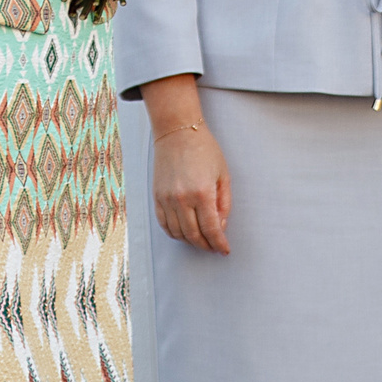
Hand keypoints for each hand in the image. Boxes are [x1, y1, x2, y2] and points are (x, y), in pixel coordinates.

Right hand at [151, 118, 231, 253]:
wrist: (177, 131)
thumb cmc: (204, 149)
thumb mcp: (223, 174)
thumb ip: (224, 203)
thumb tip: (220, 226)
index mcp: (202, 192)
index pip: (211, 229)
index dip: (219, 244)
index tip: (225, 250)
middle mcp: (182, 198)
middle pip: (194, 235)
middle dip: (206, 245)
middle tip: (214, 247)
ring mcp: (166, 199)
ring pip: (178, 233)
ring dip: (191, 241)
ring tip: (201, 240)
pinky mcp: (156, 197)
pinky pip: (164, 224)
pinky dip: (175, 233)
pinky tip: (185, 232)